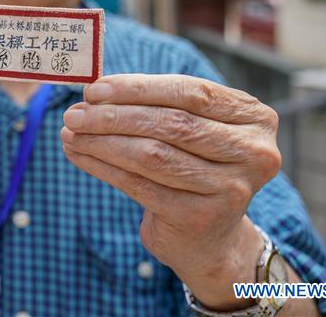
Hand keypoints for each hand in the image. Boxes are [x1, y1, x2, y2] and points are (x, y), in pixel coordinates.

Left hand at [60, 74, 281, 308]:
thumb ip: (155, 104)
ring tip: (71, 133)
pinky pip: (139, 185)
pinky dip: (102, 167)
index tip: (95, 88)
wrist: (210, 237)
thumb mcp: (189, 127)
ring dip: (102, 141)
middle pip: (171, 123)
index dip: (138, 88)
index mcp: (255, 118)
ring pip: (152, 154)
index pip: (190, 92)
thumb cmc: (192, 165)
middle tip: (74, 113)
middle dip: (114, 115)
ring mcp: (230, 189)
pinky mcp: (201, 218)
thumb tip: (93, 91)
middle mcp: (253, 153)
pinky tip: (79, 155)